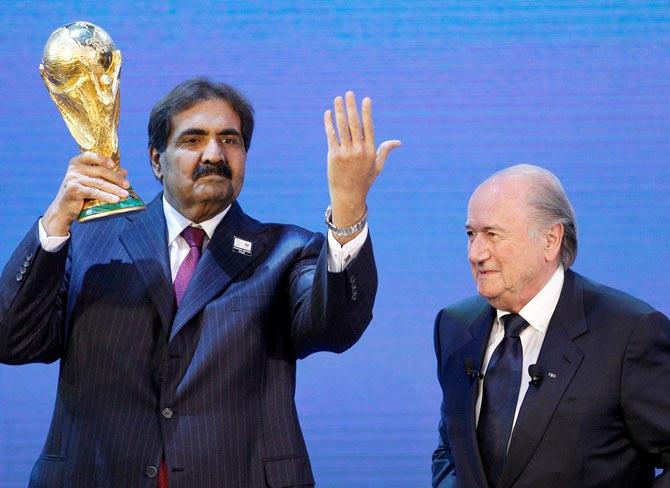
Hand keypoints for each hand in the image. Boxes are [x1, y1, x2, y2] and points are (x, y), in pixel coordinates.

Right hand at [43, 152, 129, 235]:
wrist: (64, 209)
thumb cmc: (80, 193)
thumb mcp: (91, 181)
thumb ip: (105, 175)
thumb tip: (125, 171)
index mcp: (77, 162)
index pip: (91, 156)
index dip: (103, 159)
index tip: (114, 165)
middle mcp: (74, 169)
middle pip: (100, 171)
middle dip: (116, 178)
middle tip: (127, 185)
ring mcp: (73, 179)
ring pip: (99, 183)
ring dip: (115, 189)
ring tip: (125, 194)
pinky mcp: (74, 190)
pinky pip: (94, 192)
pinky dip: (106, 196)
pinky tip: (116, 200)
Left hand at [324, 91, 399, 242]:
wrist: (348, 195)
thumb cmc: (364, 180)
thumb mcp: (377, 166)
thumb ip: (385, 151)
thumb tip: (398, 142)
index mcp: (370, 150)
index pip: (369, 126)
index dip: (367, 112)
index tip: (365, 99)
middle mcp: (358, 150)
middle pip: (354, 123)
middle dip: (351, 106)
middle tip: (349, 93)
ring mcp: (346, 153)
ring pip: (342, 127)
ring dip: (339, 111)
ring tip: (337, 99)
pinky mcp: (334, 156)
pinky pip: (331, 136)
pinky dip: (329, 124)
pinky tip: (328, 114)